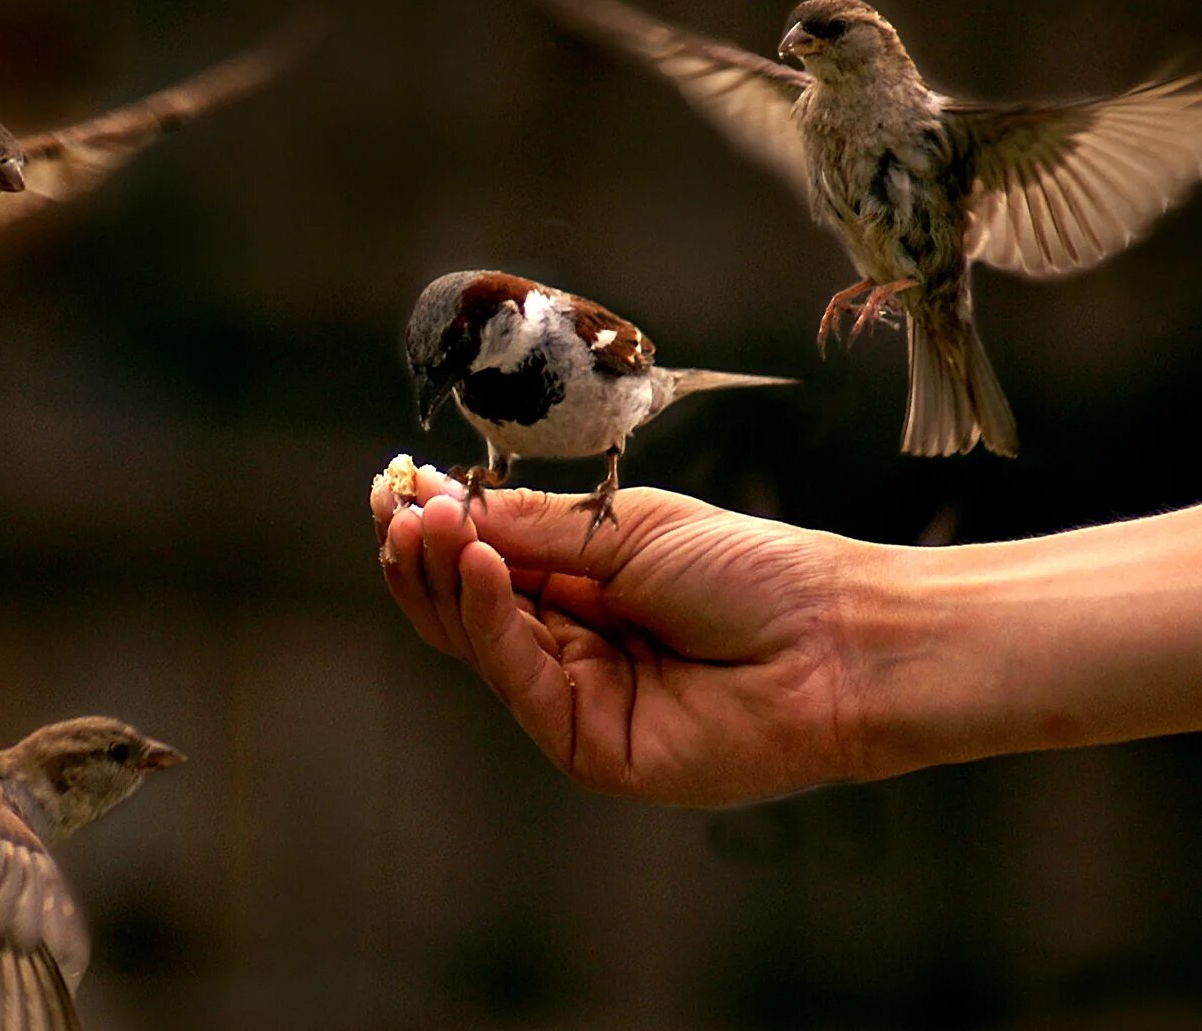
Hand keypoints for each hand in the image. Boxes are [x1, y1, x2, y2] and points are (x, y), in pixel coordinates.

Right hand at [373, 468, 870, 805]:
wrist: (835, 638)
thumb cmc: (753, 573)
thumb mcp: (627, 527)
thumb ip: (532, 528)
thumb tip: (443, 504)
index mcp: (581, 594)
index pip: (484, 565)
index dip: (439, 529)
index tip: (398, 486)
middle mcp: (569, 650)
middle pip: (465, 610)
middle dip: (426, 554)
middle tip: (398, 504)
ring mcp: (574, 701)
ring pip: (477, 644)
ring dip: (445, 578)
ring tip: (427, 523)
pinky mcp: (585, 746)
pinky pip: (516, 679)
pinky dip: (489, 618)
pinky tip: (478, 563)